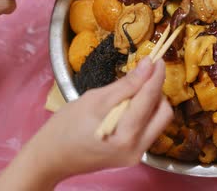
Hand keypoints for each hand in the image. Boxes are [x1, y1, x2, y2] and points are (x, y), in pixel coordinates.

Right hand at [0, 58, 172, 189]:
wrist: (52, 157)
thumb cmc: (66, 126)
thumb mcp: (95, 99)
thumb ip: (126, 84)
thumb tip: (148, 65)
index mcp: (125, 134)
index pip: (150, 98)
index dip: (156, 76)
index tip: (158, 59)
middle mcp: (137, 148)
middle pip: (164, 113)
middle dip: (157, 91)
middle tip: (145, 76)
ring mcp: (136, 155)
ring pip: (159, 122)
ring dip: (153, 103)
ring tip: (135, 91)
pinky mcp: (133, 156)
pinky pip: (149, 130)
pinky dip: (145, 114)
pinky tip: (130, 106)